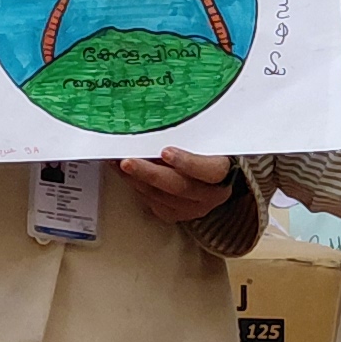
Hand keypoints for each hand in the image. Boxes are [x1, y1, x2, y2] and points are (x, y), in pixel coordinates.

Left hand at [113, 148, 236, 225]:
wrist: (214, 177)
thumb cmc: (208, 152)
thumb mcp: (206, 141)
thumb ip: (190, 138)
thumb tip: (157, 127)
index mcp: (223, 173)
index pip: (209, 171)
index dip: (187, 162)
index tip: (165, 151)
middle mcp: (210, 195)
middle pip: (179, 187)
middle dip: (150, 174)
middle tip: (128, 162)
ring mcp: (192, 208)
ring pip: (161, 197)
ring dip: (136, 180)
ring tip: (117, 163)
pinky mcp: (175, 214)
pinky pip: (152, 203)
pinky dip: (136, 187)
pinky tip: (124, 174)